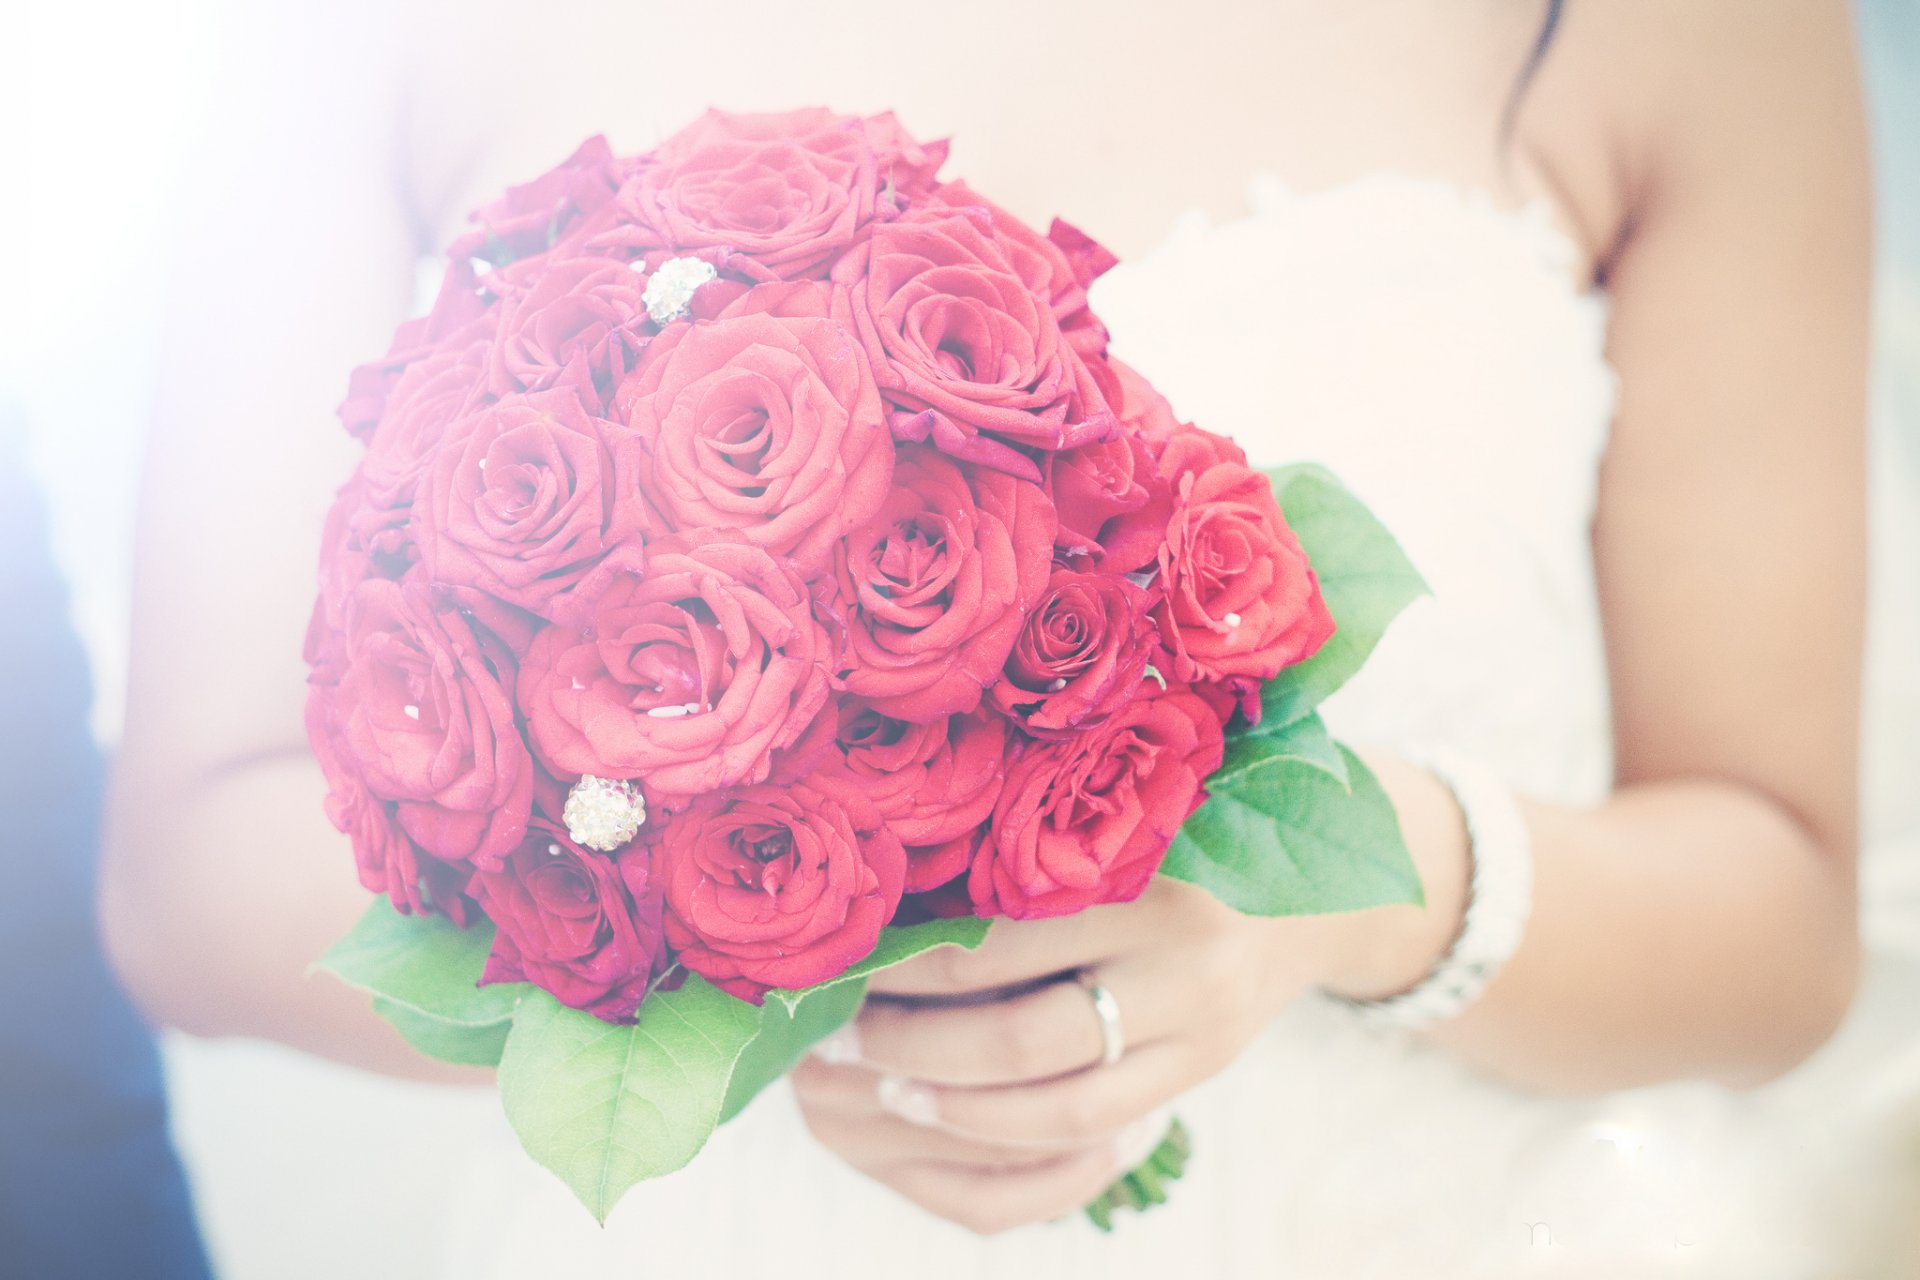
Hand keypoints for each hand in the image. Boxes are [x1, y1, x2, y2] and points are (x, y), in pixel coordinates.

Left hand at [789, 875, 1378, 1235]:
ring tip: (877, 1080)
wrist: (1312, 888)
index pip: (1002, 937)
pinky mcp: (1199, 1071)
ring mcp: (1198, 1029)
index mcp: (1151, 872)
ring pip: (1051, 1097)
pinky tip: (944, 1110)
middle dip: (912, 1043)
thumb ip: (1029, 847)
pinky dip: (1005, 1127)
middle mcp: (1183, 958)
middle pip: (1019, 1031)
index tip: (841, 962)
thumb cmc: (1183, 833)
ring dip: (950, 1098)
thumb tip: (888, 887)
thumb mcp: (1117, 820)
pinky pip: (1090, 1124)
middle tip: (837, 1033)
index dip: (908, 962)